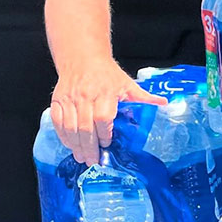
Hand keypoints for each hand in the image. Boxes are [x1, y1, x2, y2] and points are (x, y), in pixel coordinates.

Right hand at [50, 59, 166, 164]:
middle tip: (93, 161)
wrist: (82, 59)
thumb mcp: (127, 83)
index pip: (103, 117)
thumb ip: (143, 97)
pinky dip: (63, 136)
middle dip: (90, 148)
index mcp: (105, 92)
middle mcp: (85, 96)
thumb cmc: (107, 74)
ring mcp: (69, 99)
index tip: (108, 144)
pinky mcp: (57, 100)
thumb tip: (164, 103)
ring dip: (76, 146)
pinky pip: (58, 123)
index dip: (105, 134)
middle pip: (86, 127)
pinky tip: (71, 145)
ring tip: (82, 157)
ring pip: (70, 128)